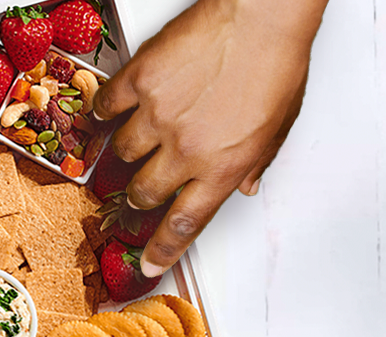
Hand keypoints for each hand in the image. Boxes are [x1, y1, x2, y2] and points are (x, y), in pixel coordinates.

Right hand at [92, 0, 324, 275]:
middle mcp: (186, 148)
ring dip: (129, 149)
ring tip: (141, 135)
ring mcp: (158, 115)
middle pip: (144, 193)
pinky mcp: (138, 82)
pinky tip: (115, 107)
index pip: (184, 224)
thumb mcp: (279, 124)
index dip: (161, 249)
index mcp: (223, 166)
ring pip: (123, 152)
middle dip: (141, 194)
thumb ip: (254, 162)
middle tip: (140, 187)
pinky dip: (107, 111)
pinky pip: (107, 108)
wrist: (261, 14)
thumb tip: (243, 187)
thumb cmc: (276, 60)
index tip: (147, 262)